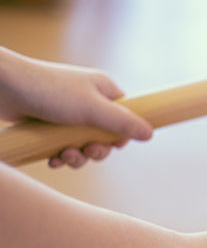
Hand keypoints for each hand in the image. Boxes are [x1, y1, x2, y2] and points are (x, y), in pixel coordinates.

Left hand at [0, 48, 152, 167]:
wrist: (2, 87)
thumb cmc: (47, 92)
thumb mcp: (91, 109)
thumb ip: (122, 123)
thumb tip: (150, 134)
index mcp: (103, 90)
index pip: (125, 117)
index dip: (121, 135)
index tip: (111, 144)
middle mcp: (88, 101)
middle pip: (105, 136)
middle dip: (96, 151)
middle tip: (86, 152)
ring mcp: (68, 114)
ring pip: (84, 145)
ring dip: (76, 157)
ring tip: (63, 156)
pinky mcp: (49, 126)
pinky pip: (64, 147)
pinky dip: (61, 156)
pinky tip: (52, 159)